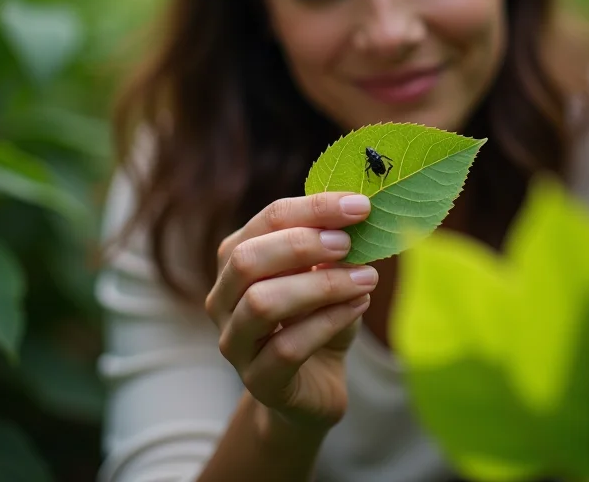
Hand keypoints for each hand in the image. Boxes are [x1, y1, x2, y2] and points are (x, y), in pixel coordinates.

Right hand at [204, 192, 377, 431]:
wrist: (316, 381)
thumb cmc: (319, 315)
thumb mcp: (325, 272)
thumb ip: (333, 244)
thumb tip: (358, 211)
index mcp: (237, 256)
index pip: (268, 219)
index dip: (314, 208)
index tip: (359, 206)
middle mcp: (223, 296)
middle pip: (247, 258)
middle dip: (303, 245)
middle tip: (348, 244)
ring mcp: (234, 342)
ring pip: (262, 303)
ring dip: (320, 285)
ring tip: (366, 278)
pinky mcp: (257, 381)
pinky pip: (287, 347)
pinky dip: (329, 321)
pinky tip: (359, 306)